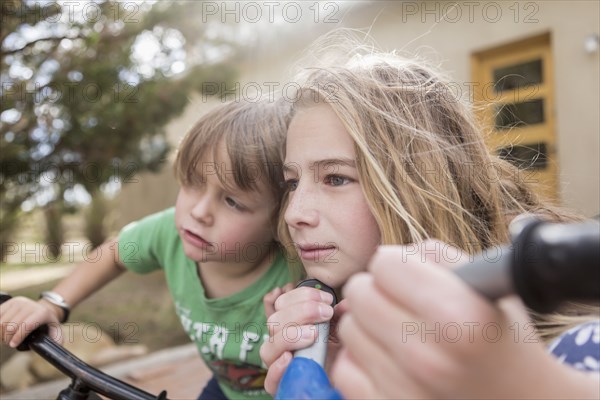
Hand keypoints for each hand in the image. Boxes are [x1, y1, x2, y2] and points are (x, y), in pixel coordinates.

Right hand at [1, 296, 62, 347]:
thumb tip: (56, 346)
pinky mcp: (10, 302)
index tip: (13, 345)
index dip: (18, 337)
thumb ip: (57, 339)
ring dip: (1, 333)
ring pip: (2, 321)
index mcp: (42, 313)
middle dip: (8, 338)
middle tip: (10, 343)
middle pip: (11, 325)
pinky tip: (1, 331)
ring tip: (5, 338)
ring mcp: (19, 302)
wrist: (43, 307)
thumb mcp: (56, 330)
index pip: (27, 325)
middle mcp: (30, 306)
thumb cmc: (48, 322)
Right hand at [260, 286, 338, 394]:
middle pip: (274, 320)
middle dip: (301, 311)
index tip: (328, 299)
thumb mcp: (343, 330)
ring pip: (268, 347)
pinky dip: (277, 368)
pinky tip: (290, 359)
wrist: (345, 381)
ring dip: (290, 335)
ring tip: (313, 334)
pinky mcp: (282, 387)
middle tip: (326, 314)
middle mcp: (281, 343)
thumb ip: (341, 315)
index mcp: (291, 324)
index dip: (303, 295)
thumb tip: (344, 305)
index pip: (283, 303)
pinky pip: (269, 380)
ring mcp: (279, 365)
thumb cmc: (341, 353)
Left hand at [332, 241, 594, 398]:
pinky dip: (360, 359)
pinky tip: (388, 359)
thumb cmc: (499, 338)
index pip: (384, 263)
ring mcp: (403, 390)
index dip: (397, 264)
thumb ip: (433, 257)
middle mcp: (428, 357)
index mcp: (458, 316)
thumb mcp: (484, 286)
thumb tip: (385, 256)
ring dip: (367, 324)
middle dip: (376, 289)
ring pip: (348, 328)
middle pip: (359, 294)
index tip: (409, 274)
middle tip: (399, 301)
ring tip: (399, 332)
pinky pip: (343, 369)